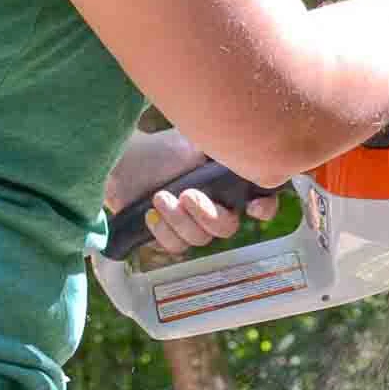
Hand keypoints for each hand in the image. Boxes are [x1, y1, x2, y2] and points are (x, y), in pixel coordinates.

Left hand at [102, 127, 280, 257]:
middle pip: (227, 227)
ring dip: (179, 220)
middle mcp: (216, 206)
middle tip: (186, 195)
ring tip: (159, 197)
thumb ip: (222, 148)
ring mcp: (193, 224)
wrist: (123, 162)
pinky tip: (151, 214)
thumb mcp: (194, 141)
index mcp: (229, 183)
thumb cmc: (161, 149)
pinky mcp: (170, 236)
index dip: (265, 208)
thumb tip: (245, 146)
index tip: (253, 207)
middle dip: (207, 215)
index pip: (261, 201)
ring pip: (200, 239)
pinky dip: (163, 231)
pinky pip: (176, 247)